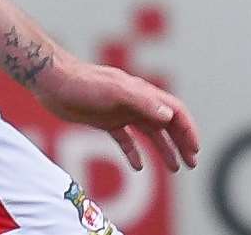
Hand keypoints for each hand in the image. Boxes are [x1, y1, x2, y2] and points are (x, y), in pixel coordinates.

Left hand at [35, 58, 199, 171]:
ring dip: (165, 150)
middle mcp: (140, 104)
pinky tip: (138, 167)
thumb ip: (143, 103)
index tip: (195, 148)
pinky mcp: (107, 121)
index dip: (188, 130)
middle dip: (182, 144)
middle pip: (168, 126)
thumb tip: (168, 116)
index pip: (176, 113)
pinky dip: (134, 153)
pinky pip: (126, 140)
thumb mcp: (117, 92)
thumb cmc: (86, 84)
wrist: (55, 82)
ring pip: (151, 135)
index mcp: (146, 95)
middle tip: (192, 164)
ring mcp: (124, 113)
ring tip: (175, 169)